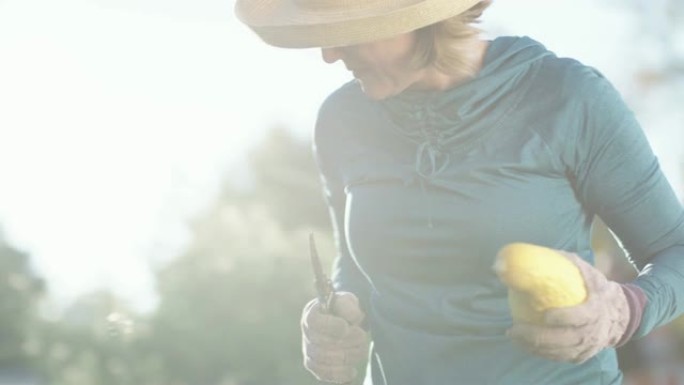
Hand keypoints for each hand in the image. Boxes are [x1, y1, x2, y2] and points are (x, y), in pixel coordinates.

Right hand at [301, 291, 369, 382]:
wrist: (345, 322)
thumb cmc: (344, 310)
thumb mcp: (346, 301)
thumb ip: (347, 305)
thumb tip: (353, 317)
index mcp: (311, 314)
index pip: (314, 322)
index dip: (331, 326)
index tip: (347, 326)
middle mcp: (307, 334)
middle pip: (322, 344)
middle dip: (347, 342)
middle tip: (362, 336)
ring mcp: (309, 351)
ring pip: (325, 360)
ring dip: (348, 356)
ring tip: (361, 349)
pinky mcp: (315, 366)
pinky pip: (325, 374)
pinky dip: (340, 374)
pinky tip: (352, 371)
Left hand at [507, 252, 629, 363]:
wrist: (620, 313)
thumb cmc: (595, 288)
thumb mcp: (585, 271)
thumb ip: (561, 262)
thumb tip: (527, 256)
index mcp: (596, 309)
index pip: (581, 316)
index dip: (564, 317)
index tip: (545, 314)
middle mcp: (593, 332)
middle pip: (565, 340)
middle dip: (538, 337)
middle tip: (515, 329)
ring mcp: (587, 347)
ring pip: (560, 352)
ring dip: (535, 347)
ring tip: (514, 336)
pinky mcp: (581, 356)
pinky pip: (560, 358)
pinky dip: (542, 353)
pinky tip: (525, 345)